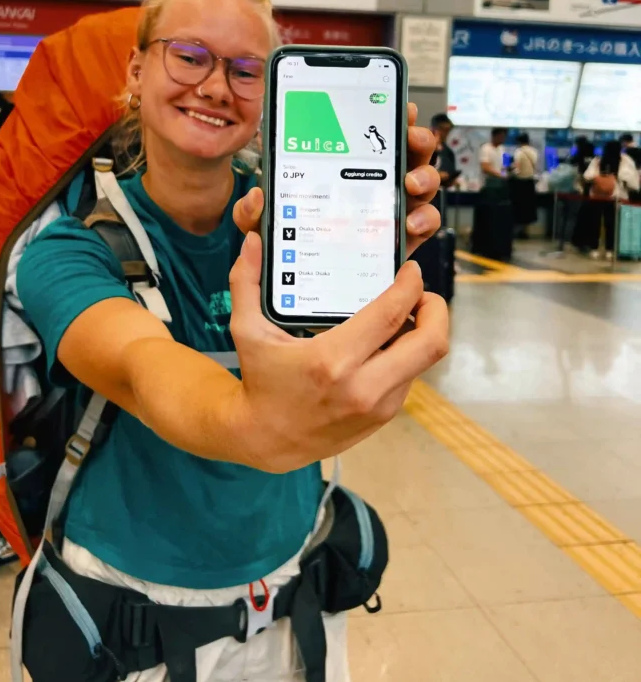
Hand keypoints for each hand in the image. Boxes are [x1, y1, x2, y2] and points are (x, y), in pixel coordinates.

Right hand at [228, 233, 448, 471]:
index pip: (392, 315)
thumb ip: (246, 282)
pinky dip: (405, 355)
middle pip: (430, 342)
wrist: (266, 440)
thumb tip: (253, 240)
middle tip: (421, 293)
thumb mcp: (247, 330)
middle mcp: (362, 386)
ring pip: (424, 359)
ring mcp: (378, 405)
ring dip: (420, 332)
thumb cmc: (260, 379)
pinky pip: (409, 377)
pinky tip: (386, 343)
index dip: (410, 286)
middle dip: (436, 309)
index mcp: (332, 360)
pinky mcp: (383, 417)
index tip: (411, 269)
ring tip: (402, 314)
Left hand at [233, 102, 440, 257]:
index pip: (372, 135)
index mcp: (344, 168)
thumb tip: (256, 199)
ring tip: (410, 183)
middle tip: (410, 138)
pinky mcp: (401, 239)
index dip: (390, 116)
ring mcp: (392, 208)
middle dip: (417, 139)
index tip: (399, 106)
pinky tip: (409, 222)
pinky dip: (424, 219)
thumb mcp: (266, 226)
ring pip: (423, 183)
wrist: (304, 288)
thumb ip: (252, 214)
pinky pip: (424, 223)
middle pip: (408, 151)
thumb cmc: (289, 245)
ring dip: (424, 176)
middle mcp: (374, 183)